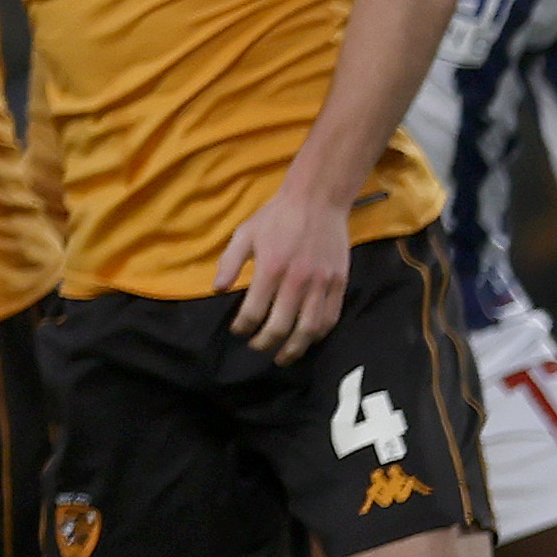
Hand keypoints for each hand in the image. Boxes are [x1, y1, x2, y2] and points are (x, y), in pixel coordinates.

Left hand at [210, 185, 352, 358]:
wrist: (318, 200)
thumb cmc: (276, 217)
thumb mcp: (245, 234)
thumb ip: (229, 262)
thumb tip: (217, 289)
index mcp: (271, 268)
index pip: (253, 311)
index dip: (243, 327)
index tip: (237, 331)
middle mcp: (297, 280)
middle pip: (281, 326)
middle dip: (265, 343)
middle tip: (256, 347)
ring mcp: (322, 282)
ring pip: (309, 328)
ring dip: (295, 348)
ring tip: (283, 357)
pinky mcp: (339, 281)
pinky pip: (331, 316)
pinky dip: (318, 333)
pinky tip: (308, 338)